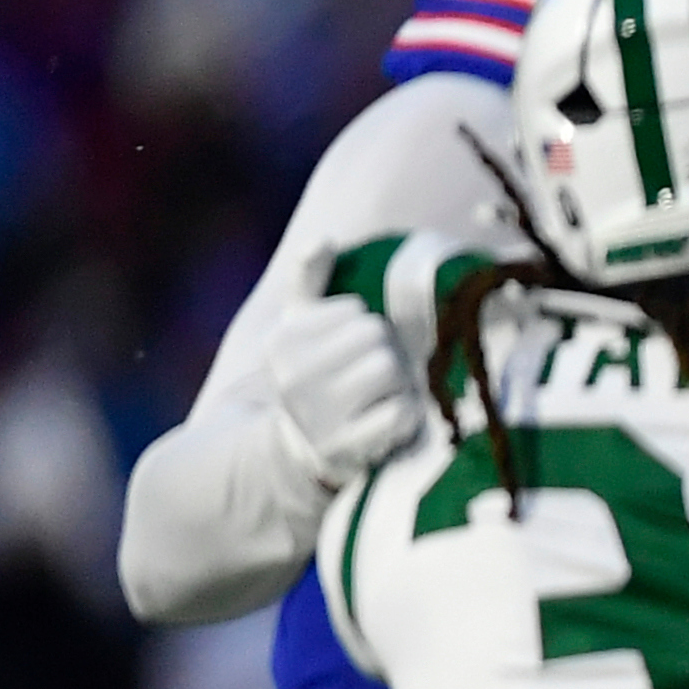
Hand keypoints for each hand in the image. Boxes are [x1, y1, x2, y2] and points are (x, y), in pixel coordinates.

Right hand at [268, 296, 427, 489]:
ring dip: (399, 384)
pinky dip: (407, 417)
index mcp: (281, 342)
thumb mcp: (299, 328)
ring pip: (392, 372)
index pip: (357, 313)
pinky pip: (403, 414)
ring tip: (378, 397)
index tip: (348, 351)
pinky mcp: (349, 448)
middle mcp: (293, 378)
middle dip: (385, 354)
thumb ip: (310, 282)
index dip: (364, 329)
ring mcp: (320, 416)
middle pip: (377, 339)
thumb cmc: (312, 376)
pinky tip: (387, 422)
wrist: (302, 447)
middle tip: (371, 375)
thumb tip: (322, 240)